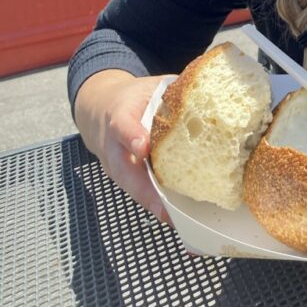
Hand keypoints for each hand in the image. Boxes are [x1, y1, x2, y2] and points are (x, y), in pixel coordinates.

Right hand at [75, 71, 170, 223]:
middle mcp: (113, 145)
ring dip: (150, 203)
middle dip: (143, 189)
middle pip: (124, 170)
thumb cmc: (132, 98)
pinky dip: (153, 204)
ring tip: (172, 219)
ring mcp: (115, 165)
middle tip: (163, 207)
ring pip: (130, 187)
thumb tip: (209, 92)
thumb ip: (173, 90)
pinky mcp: (122, 177)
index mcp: (120, 116)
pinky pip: (136, 191)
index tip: (143, 146)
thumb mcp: (147, 87)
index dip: (132, 136)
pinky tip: (173, 217)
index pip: (122, 126)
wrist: (98, 110)